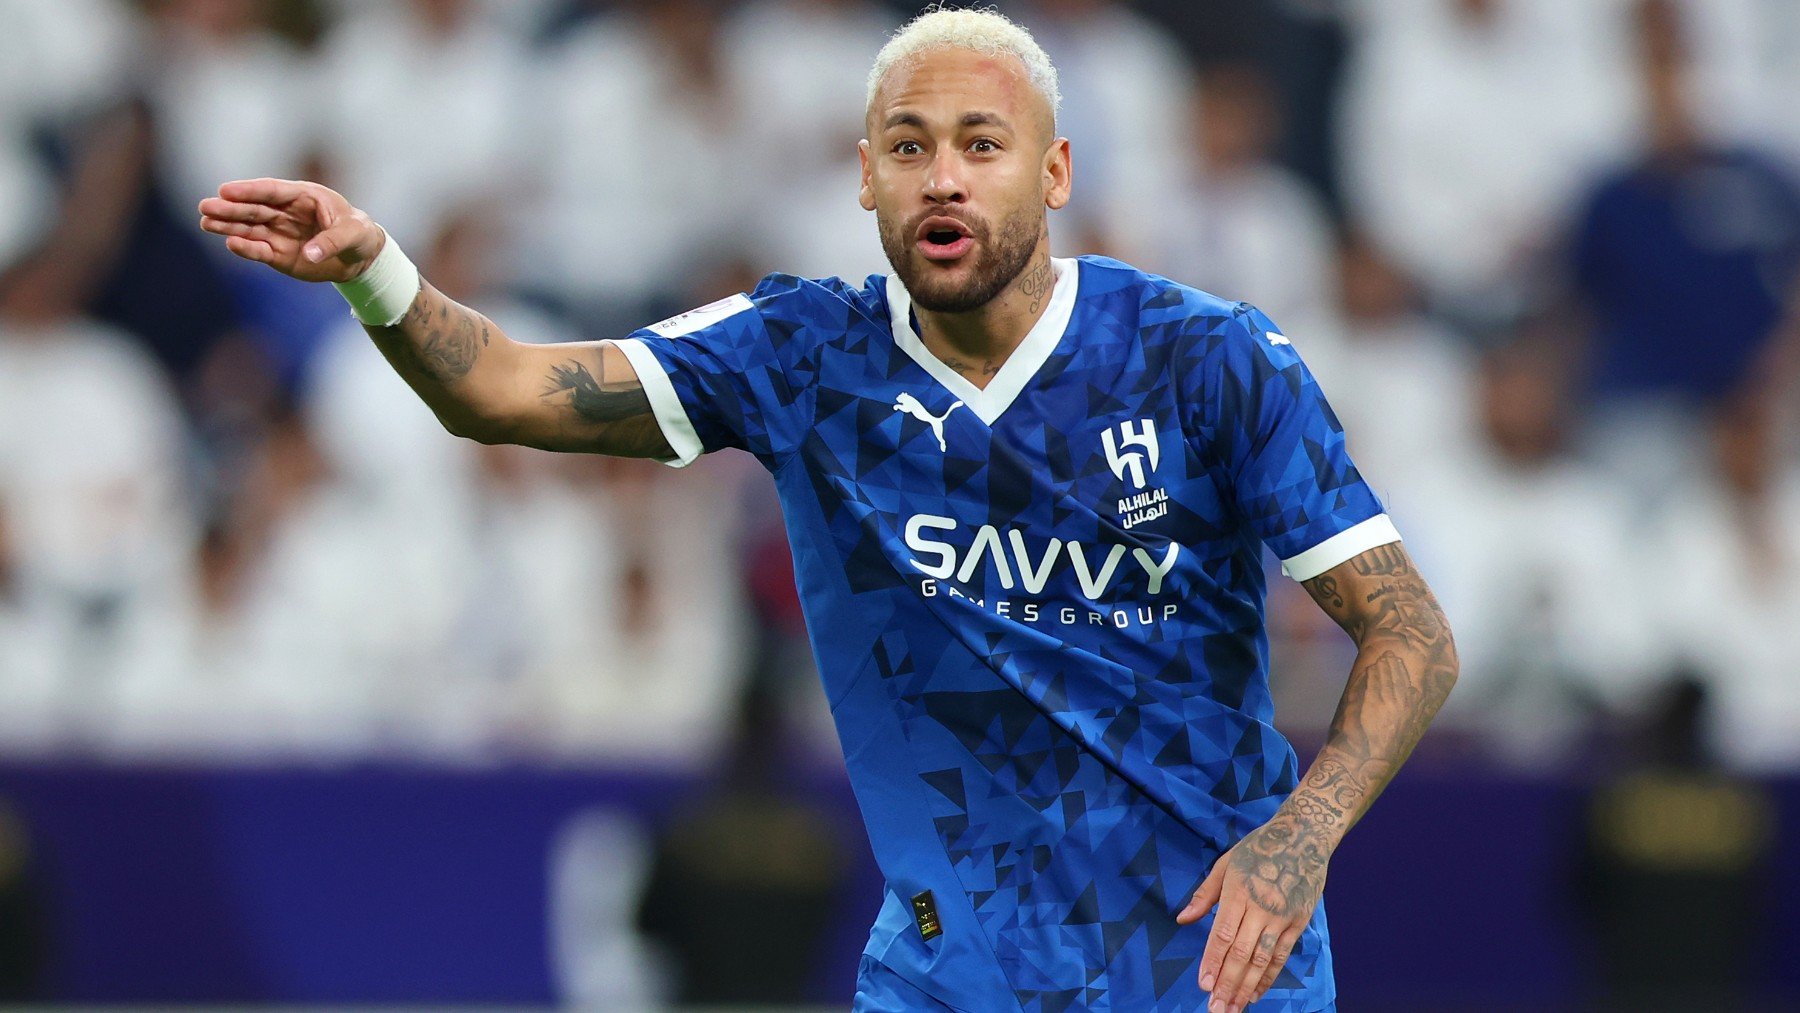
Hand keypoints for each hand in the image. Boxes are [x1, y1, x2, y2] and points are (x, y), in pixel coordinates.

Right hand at [197, 178, 383, 283]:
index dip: (248, 190)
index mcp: (303, 196)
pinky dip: (245, 248)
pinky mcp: (278, 254)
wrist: (361, 256)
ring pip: (249, 228)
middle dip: (229, 208)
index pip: (271, 191)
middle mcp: (286, 212)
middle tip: (205, 207)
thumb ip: (332, 241)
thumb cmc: (358, 234)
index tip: (225, 190)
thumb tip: (309, 254)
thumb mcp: (353, 234)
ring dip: (228, 226)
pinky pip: (259, 250)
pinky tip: (230, 243)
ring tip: (206, 223)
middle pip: (253, 208)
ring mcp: (279, 233)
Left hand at [1176, 815, 1331, 1011]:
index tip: (1203, 985)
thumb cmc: (1258, 848)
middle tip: (1215, 1009)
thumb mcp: (1225, 864)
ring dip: (1246, 988)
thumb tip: (1182, 920)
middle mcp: (1260, 908)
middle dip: (1227, 985)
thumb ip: (1204, 895)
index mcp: (1238, 893)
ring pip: (1262, 960)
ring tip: (1233, 1008)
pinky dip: (1268, 977)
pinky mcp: (1298, 922)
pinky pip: (1281, 955)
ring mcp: (1282, 917)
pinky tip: (1256, 993)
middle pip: (1241, 954)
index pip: (1222, 935)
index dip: (1212, 963)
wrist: (1304, 836)